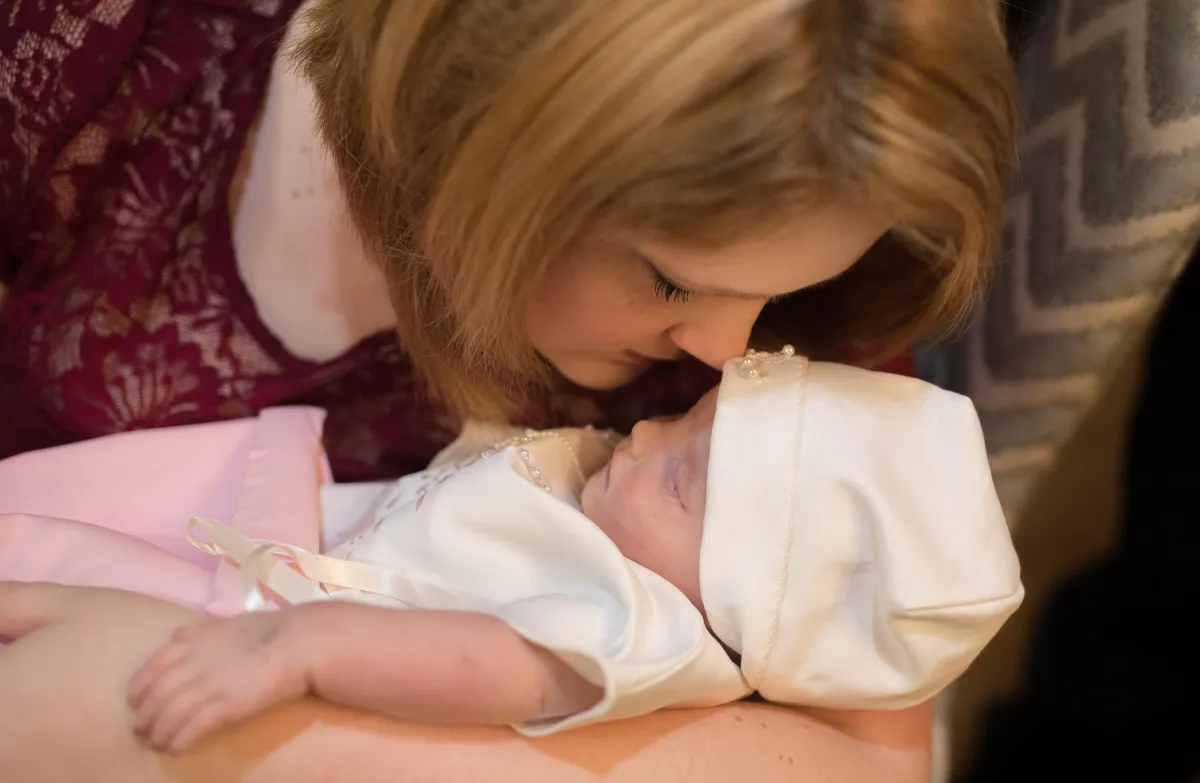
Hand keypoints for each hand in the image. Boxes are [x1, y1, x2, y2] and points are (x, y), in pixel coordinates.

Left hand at [128, 610, 307, 753]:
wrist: (299, 642)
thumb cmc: (271, 630)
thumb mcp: (227, 622)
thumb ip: (200, 630)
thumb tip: (178, 636)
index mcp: (192, 641)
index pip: (152, 667)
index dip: (139, 688)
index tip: (135, 701)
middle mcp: (193, 663)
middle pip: (156, 695)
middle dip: (144, 716)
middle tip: (141, 730)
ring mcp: (207, 686)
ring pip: (169, 715)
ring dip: (159, 733)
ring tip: (158, 744)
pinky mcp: (224, 706)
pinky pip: (191, 729)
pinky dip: (179, 741)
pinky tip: (176, 749)